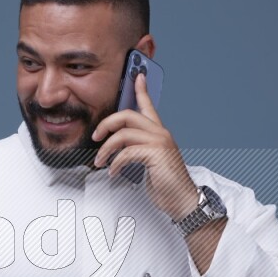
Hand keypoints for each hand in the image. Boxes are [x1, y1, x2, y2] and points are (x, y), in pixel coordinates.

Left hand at [91, 72, 198, 220]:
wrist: (182, 200)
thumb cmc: (166, 184)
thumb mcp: (150, 162)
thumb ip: (138, 149)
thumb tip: (119, 147)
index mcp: (159, 133)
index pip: (149, 106)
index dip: (142, 90)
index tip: (137, 76)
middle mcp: (160, 133)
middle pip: (127, 115)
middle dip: (106, 124)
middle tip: (95, 136)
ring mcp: (159, 143)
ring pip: (123, 134)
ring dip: (106, 149)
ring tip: (100, 161)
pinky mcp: (156, 155)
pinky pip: (127, 152)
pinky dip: (115, 163)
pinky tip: (113, 172)